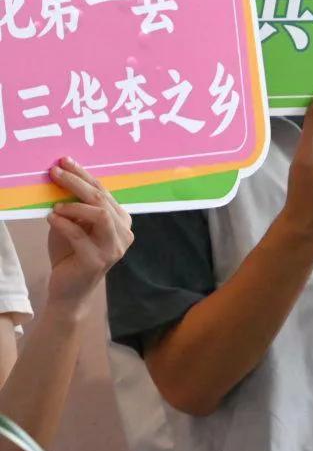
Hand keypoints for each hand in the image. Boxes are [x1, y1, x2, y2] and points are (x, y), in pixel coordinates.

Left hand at [44, 158, 132, 311]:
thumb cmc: (71, 253)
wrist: (70, 288)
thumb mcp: (74, 223)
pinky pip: (81, 236)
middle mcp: (123, 234)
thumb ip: (74, 206)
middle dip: (77, 183)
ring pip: (101, 216)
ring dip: (75, 206)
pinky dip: (64, 224)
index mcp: (121, 222)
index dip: (84, 175)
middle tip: (55, 173)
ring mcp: (113, 249)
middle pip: (102, 200)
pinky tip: (52, 219)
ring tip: (56, 206)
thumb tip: (62, 177)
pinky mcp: (97, 261)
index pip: (104, 192)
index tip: (64, 162)